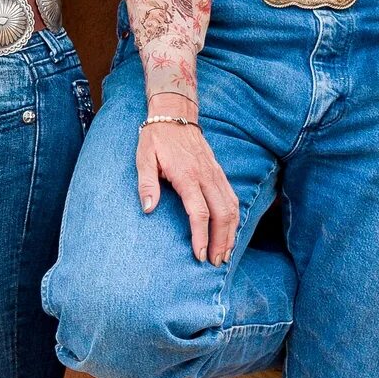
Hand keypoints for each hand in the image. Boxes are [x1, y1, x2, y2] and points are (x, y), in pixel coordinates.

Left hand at [137, 106, 237, 264]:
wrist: (175, 115)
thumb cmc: (156, 139)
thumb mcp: (143, 158)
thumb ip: (146, 183)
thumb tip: (147, 208)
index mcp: (187, 176)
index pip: (199, 212)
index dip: (201, 236)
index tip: (199, 255)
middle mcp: (206, 176)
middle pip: (222, 214)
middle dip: (220, 241)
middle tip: (215, 262)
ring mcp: (215, 174)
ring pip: (232, 207)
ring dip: (231, 233)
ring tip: (225, 254)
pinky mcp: (219, 173)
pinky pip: (233, 198)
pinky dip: (235, 219)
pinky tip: (230, 233)